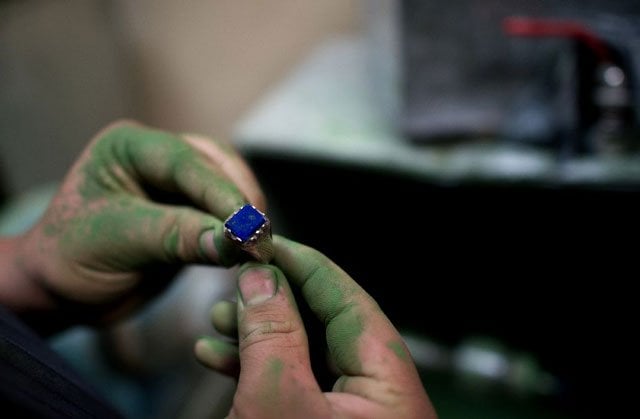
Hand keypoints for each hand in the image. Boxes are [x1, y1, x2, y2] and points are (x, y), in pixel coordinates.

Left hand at [0, 120, 264, 326]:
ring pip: (229, 188)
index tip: (249, 225)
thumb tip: (238, 240)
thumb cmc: (71, 258)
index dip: (222, 193)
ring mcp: (177, 185)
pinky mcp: (191, 213)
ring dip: (245, 216)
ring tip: (258, 247)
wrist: (61, 292)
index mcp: (131, 147)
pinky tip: (247, 251)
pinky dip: (238, 233)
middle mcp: (158, 158)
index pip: (187, 162)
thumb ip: (179, 235)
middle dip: (241, 201)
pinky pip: (225, 216)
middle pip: (218, 166)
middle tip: (260, 238)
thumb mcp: (120, 241)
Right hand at [195, 236, 437, 417]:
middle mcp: (380, 398)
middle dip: (272, 301)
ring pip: (304, 356)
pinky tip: (217, 357)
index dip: (303, 263)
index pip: (348, 300)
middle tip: (235, 278)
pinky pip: (295, 388)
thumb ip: (273, 334)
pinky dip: (257, 371)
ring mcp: (353, 417)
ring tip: (216, 318)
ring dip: (257, 336)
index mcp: (390, 384)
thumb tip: (262, 277)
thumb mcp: (277, 400)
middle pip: (325, 324)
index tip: (266, 240)